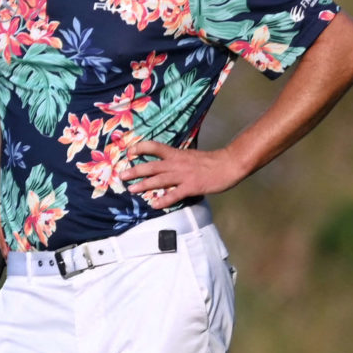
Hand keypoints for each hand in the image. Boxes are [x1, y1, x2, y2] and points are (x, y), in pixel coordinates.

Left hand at [119, 141, 249, 209]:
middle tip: (123, 175)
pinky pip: (174, 195)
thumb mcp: (192, 156)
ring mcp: (183, 175)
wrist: (229, 164)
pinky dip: (163, 200)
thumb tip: (168, 164)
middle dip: (135, 170)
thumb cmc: (213, 161)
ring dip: (143, 185)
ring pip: (159, 180)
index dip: (141, 148)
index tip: (130, 152)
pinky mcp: (191, 186)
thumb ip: (179, 160)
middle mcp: (177, 163)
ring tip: (131, 190)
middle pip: (152, 166)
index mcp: (177, 154)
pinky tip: (155, 205)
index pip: (155, 147)